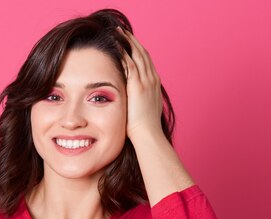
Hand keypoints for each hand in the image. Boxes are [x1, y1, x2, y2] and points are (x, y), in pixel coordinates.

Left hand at [116, 26, 164, 142]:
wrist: (148, 134)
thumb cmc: (144, 128)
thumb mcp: (144, 110)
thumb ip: (138, 101)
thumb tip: (131, 102)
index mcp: (154, 84)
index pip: (146, 62)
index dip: (138, 50)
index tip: (130, 43)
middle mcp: (152, 80)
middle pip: (143, 54)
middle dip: (133, 41)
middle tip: (123, 31)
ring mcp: (147, 81)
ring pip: (137, 55)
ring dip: (128, 42)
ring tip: (118, 31)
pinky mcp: (138, 86)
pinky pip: (130, 64)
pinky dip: (124, 52)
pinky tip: (116, 44)